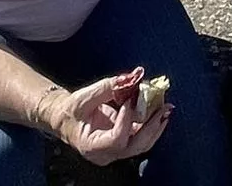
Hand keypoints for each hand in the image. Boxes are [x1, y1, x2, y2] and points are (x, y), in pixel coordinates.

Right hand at [46, 69, 169, 165]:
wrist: (65, 119)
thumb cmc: (71, 110)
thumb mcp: (85, 96)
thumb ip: (108, 87)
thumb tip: (131, 77)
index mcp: (91, 146)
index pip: (116, 138)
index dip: (127, 120)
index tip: (132, 99)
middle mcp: (105, 154)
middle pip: (135, 146)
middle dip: (151, 126)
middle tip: (163, 107)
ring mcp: (115, 151)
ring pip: (141, 144)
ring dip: (155, 125)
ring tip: (166, 107)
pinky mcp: (123, 144)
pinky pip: (141, 137)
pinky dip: (151, 123)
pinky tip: (159, 110)